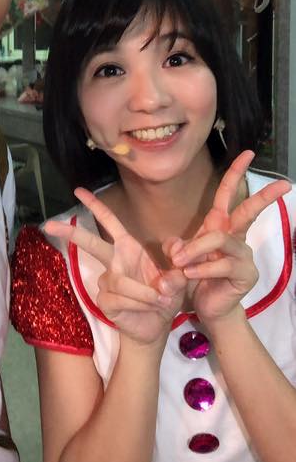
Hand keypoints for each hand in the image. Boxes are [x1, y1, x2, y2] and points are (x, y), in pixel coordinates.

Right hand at [45, 187, 185, 346]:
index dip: (95, 206)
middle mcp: (113, 261)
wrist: (157, 326)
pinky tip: (148, 308)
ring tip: (160, 300)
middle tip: (48, 225)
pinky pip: (119, 299)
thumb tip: (172, 254)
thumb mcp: (179, 278)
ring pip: (120, 281)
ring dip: (144, 292)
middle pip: (90, 243)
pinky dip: (139, 303)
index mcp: (128, 248)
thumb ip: (178, 264)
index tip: (78, 190)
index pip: (110, 223)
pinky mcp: (104, 301)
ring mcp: (106, 282)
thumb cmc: (165, 296)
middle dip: (70, 233)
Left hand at [167, 150, 290, 324]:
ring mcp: (243, 255)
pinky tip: (189, 275)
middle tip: (284, 184)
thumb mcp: (180, 258)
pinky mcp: (244, 273)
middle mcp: (235, 237)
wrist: (208, 308)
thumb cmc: (197, 278)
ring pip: (219, 239)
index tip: (248, 153)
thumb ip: (176, 247)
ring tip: (180, 263)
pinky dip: (200, 269)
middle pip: (249, 211)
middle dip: (265, 196)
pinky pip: (220, 264)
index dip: (236, 173)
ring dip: (196, 249)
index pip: (228, 194)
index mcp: (220, 226)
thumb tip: (175, 246)